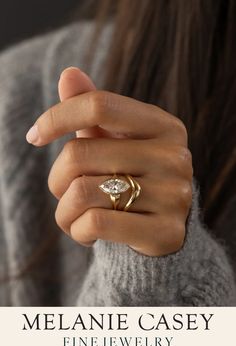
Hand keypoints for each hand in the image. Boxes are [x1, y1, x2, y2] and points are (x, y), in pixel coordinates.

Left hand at [26, 67, 192, 256]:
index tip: (34, 136)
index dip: (56, 117)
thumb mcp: (116, 141)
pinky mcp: (166, 232)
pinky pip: (95, 224)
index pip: (99, 105)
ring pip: (82, 192)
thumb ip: (94, 109)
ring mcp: (174, 195)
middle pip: (80, 154)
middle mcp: (175, 157)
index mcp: (164, 126)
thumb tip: (69, 74)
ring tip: (74, 215)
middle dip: (57, 178)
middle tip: (64, 192)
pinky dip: (77, 230)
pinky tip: (85, 233)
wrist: (162, 227)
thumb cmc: (132, 178)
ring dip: (64, 210)